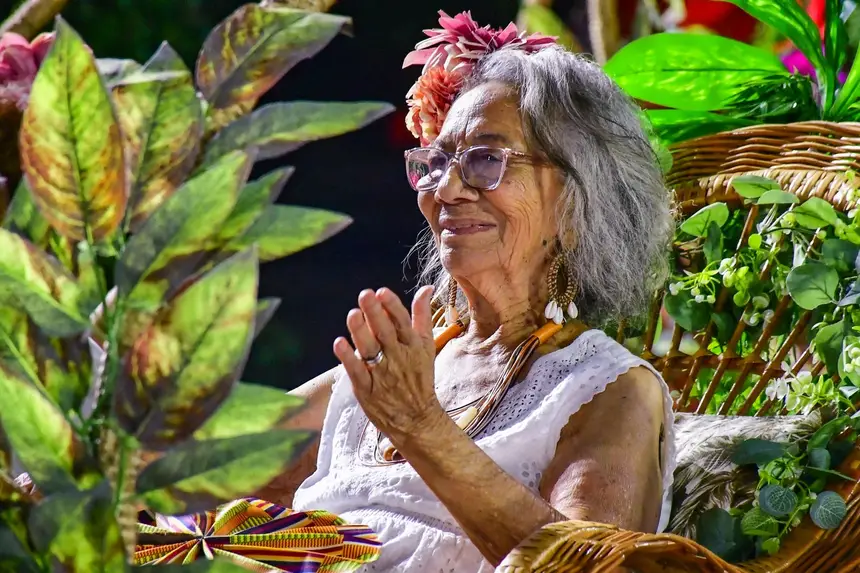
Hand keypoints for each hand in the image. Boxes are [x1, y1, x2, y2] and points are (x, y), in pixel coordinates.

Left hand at [333, 286, 441, 442]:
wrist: (417, 419)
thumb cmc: (420, 378)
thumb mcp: (426, 345)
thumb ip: (422, 316)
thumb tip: (426, 288)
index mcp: (412, 346)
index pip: (403, 322)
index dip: (392, 306)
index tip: (383, 292)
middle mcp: (398, 358)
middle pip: (385, 332)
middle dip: (375, 313)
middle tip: (365, 295)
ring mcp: (381, 374)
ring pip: (370, 350)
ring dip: (360, 332)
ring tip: (353, 314)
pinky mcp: (367, 389)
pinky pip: (356, 371)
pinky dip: (348, 358)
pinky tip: (339, 343)